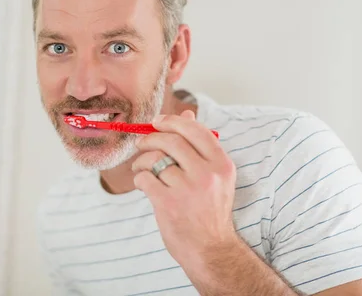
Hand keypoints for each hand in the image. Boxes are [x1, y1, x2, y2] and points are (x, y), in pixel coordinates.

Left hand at [132, 110, 238, 269]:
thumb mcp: (215, 177)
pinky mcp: (169, 203)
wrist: (211, 250)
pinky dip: (139, 179)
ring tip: (141, 168)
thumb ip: (200, 146)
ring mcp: (188, 189)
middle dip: (150, 138)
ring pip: (154, 159)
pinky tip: (144, 185)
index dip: (172, 121)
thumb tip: (186, 112)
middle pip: (171, 140)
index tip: (157, 122)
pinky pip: (145, 178)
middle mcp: (207, 173)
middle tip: (141, 143)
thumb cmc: (210, 211)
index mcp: (221, 164)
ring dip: (142, 161)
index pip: (195, 129)